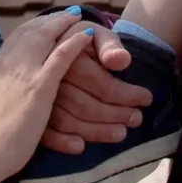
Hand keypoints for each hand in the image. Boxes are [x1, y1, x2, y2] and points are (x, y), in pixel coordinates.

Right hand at [0, 9, 106, 176]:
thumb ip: (1, 90)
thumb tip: (6, 88)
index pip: (16, 36)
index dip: (33, 27)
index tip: (46, 21)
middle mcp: (7, 62)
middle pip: (31, 30)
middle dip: (50, 20)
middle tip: (68, 13)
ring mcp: (23, 72)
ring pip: (45, 36)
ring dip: (63, 23)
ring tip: (79, 17)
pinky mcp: (39, 86)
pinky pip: (60, 55)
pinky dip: (74, 42)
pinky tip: (87, 36)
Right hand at [40, 26, 149, 155]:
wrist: (58, 43)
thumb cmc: (82, 41)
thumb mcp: (98, 35)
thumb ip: (110, 45)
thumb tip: (121, 61)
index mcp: (68, 56)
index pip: (101, 84)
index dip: (126, 94)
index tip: (146, 98)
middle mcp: (51, 78)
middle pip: (85, 106)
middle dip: (116, 115)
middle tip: (137, 119)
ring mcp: (40, 98)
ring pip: (69, 121)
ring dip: (97, 132)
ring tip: (121, 133)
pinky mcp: (34, 112)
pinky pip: (45, 133)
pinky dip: (62, 142)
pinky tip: (80, 147)